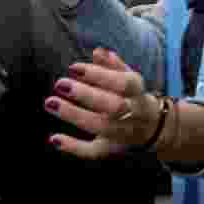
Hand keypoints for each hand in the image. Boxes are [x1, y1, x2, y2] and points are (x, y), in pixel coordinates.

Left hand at [45, 48, 159, 158]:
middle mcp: (134, 115)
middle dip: (85, 95)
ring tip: (50, 102)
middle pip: (113, 106)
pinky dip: (74, 147)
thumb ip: (113, 66)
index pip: (123, 83)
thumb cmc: (132, 97)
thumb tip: (98, 52)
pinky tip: (53, 139)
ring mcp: (123, 133)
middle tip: (59, 83)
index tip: (73, 68)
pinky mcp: (112, 149)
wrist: (154, 128)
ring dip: (74, 115)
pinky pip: (94, 152)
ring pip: (101, 127)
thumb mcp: (128, 79)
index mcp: (138, 93)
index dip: (99, 75)